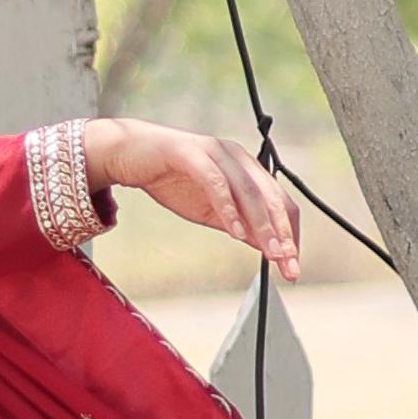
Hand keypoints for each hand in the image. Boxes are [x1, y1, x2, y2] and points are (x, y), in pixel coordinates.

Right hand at [78, 118, 299, 280]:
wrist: (127, 154)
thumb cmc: (168, 179)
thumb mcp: (209, 211)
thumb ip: (238, 224)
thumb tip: (266, 247)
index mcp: (245, 168)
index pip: (280, 202)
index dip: (290, 234)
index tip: (290, 265)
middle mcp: (236, 157)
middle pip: (272, 198)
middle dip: (284, 234)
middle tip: (288, 265)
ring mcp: (215, 153)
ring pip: (250, 191)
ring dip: (263, 226)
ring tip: (271, 253)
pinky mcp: (191, 154)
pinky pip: (217, 183)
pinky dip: (229, 209)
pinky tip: (236, 233)